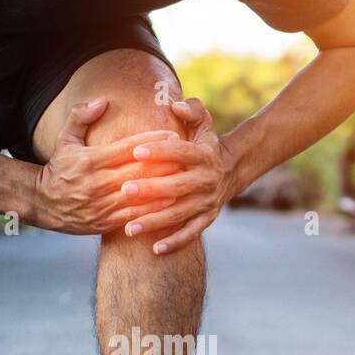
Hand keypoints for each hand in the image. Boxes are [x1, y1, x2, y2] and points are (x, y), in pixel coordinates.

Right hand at [29, 98, 180, 234]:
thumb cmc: (59, 168)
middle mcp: (96, 184)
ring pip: (138, 196)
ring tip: (184, 180)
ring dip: (163, 189)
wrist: (43, 204)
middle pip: (137, 173)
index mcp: (89, 161)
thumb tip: (102, 100)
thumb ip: (81, 116)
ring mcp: (101, 205)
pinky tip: (170, 204)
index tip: (173, 136)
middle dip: (164, 165)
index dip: (151, 142)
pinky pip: (132, 217)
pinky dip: (152, 211)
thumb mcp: (65, 139)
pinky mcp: (104, 222)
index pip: (126, 149)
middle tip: (188, 158)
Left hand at [119, 97, 240, 254]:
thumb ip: (191, 110)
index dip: (158, 151)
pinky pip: (190, 233)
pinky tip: (154, 249)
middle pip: (177, 185)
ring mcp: (207, 202)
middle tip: (124, 190)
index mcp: (204, 155)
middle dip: (151, 188)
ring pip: (179, 213)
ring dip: (154, 221)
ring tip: (128, 228)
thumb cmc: (204, 144)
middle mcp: (207, 180)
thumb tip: (176, 105)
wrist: (230, 170)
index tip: (134, 151)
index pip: (180, 152)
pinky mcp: (206, 219)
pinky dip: (174, 242)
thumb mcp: (204, 122)